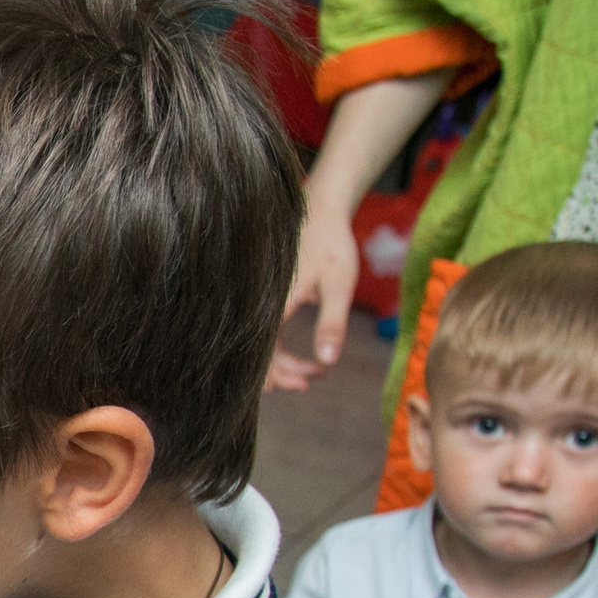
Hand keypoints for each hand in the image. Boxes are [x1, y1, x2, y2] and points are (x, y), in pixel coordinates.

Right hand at [264, 200, 359, 391]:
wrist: (320, 211)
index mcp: (273, 304)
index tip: (300, 385)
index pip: (261, 353)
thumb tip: (327, 362)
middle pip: (258, 353)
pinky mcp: (269, 302)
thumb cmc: (331, 245)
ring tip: (315, 373)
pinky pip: (268, 335)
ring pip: (263, 346)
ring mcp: (262, 304)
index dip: (275, 376)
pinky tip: (309, 357)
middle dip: (283, 375)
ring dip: (285, 365)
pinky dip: (284, 351)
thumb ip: (332, 324)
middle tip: (310, 383)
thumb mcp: (339, 286)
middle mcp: (260, 306)